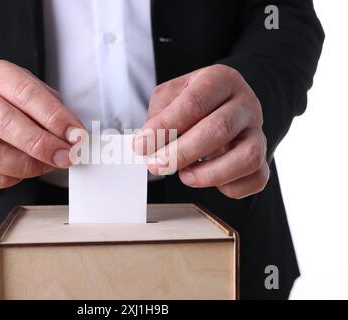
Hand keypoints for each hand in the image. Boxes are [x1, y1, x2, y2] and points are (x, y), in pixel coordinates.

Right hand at [0, 60, 83, 188]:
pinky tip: (24, 171)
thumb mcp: (36, 92)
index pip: (26, 94)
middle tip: (65, 156)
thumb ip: (54, 112)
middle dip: (41, 144)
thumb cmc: (12, 99)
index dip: (54, 118)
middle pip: (4, 122)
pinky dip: (8, 178)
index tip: (75, 135)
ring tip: (46, 165)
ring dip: (25, 166)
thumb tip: (73, 138)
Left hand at [134, 64, 268, 198]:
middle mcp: (245, 104)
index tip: (142, 144)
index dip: (166, 126)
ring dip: (209, 174)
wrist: (227, 103)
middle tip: (156, 165)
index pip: (194, 102)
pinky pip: (256, 179)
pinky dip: (230, 188)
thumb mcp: (171, 94)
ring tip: (184, 175)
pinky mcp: (262, 159)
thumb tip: (147, 142)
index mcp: (220, 80)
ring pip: (247, 157)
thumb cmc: (197, 101)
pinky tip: (206, 180)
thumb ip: (158, 114)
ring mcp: (258, 132)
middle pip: (219, 129)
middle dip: (181, 153)